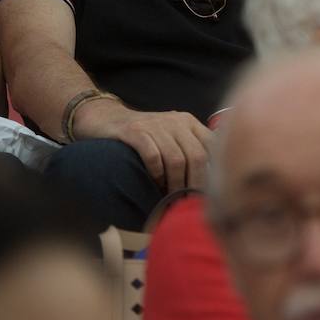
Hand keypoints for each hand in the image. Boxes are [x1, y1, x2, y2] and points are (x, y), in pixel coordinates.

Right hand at [74, 100, 212, 192]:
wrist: (106, 118)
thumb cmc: (143, 133)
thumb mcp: (171, 135)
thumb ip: (189, 148)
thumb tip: (209, 178)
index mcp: (189, 122)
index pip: (212, 145)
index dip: (213, 170)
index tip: (210, 190)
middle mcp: (176, 121)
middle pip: (196, 155)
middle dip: (195, 182)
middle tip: (191, 201)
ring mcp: (155, 125)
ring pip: (176, 159)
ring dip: (176, 183)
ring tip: (173, 197)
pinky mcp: (134, 131)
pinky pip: (153, 156)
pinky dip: (157, 174)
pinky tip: (155, 183)